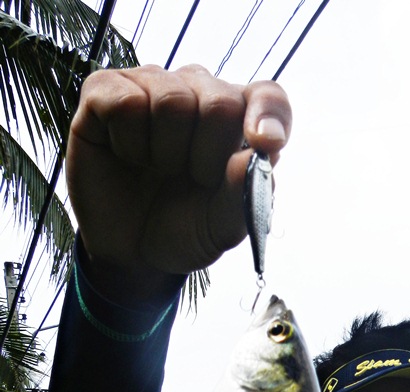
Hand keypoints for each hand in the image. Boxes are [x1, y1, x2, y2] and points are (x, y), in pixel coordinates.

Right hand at [66, 64, 291, 299]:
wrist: (131, 254)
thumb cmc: (183, 230)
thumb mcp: (220, 229)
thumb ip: (242, 196)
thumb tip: (254, 157)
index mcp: (239, 122)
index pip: (268, 98)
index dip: (269, 116)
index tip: (264, 144)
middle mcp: (199, 93)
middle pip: (220, 101)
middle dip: (206, 155)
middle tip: (192, 179)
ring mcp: (153, 86)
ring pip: (171, 99)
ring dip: (164, 151)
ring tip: (157, 168)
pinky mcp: (106, 90)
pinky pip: (125, 101)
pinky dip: (128, 141)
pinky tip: (126, 154)